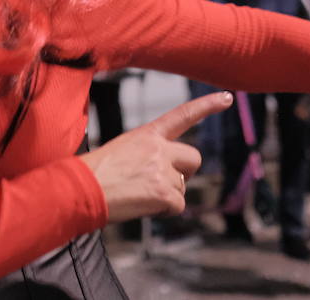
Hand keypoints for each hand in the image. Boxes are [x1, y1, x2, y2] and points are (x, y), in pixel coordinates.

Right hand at [79, 91, 231, 222]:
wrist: (82, 188)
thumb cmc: (96, 173)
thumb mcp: (122, 150)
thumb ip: (148, 155)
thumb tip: (167, 177)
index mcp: (147, 134)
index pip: (183, 115)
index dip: (207, 106)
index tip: (227, 98)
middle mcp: (159, 148)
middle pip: (194, 158)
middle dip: (185, 172)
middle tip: (164, 183)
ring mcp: (163, 170)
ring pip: (182, 187)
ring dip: (166, 196)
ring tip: (138, 194)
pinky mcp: (164, 192)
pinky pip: (177, 206)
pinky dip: (163, 211)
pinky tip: (142, 206)